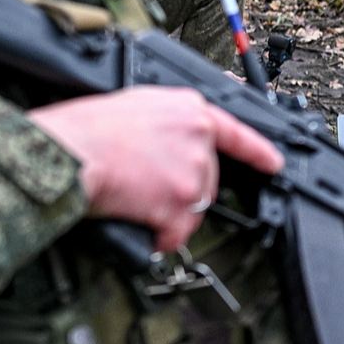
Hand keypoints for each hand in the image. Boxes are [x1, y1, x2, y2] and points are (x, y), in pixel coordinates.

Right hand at [29, 86, 281, 252]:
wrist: (69, 150)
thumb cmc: (87, 130)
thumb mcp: (136, 105)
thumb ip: (169, 121)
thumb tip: (173, 140)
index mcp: (190, 110)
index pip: (236, 133)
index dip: (258, 151)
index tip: (274, 163)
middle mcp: (199, 138)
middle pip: (207, 181)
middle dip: (181, 193)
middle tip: (144, 187)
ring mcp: (193, 171)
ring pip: (192, 210)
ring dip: (168, 217)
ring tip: (134, 201)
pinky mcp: (180, 202)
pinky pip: (175, 235)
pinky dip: (157, 239)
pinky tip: (138, 224)